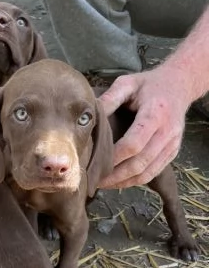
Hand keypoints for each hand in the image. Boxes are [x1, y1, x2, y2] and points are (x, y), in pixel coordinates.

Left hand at [98, 67, 189, 188]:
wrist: (179, 85)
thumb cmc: (149, 84)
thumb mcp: (128, 83)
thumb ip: (110, 98)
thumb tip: (88, 116)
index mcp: (156, 113)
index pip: (134, 143)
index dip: (114, 157)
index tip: (94, 163)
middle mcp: (167, 132)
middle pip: (140, 163)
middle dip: (115, 175)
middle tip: (93, 180)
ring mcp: (172, 144)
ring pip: (147, 172)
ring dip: (123, 182)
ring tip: (103, 184)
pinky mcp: (173, 152)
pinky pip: (153, 172)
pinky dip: (134, 180)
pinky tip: (118, 181)